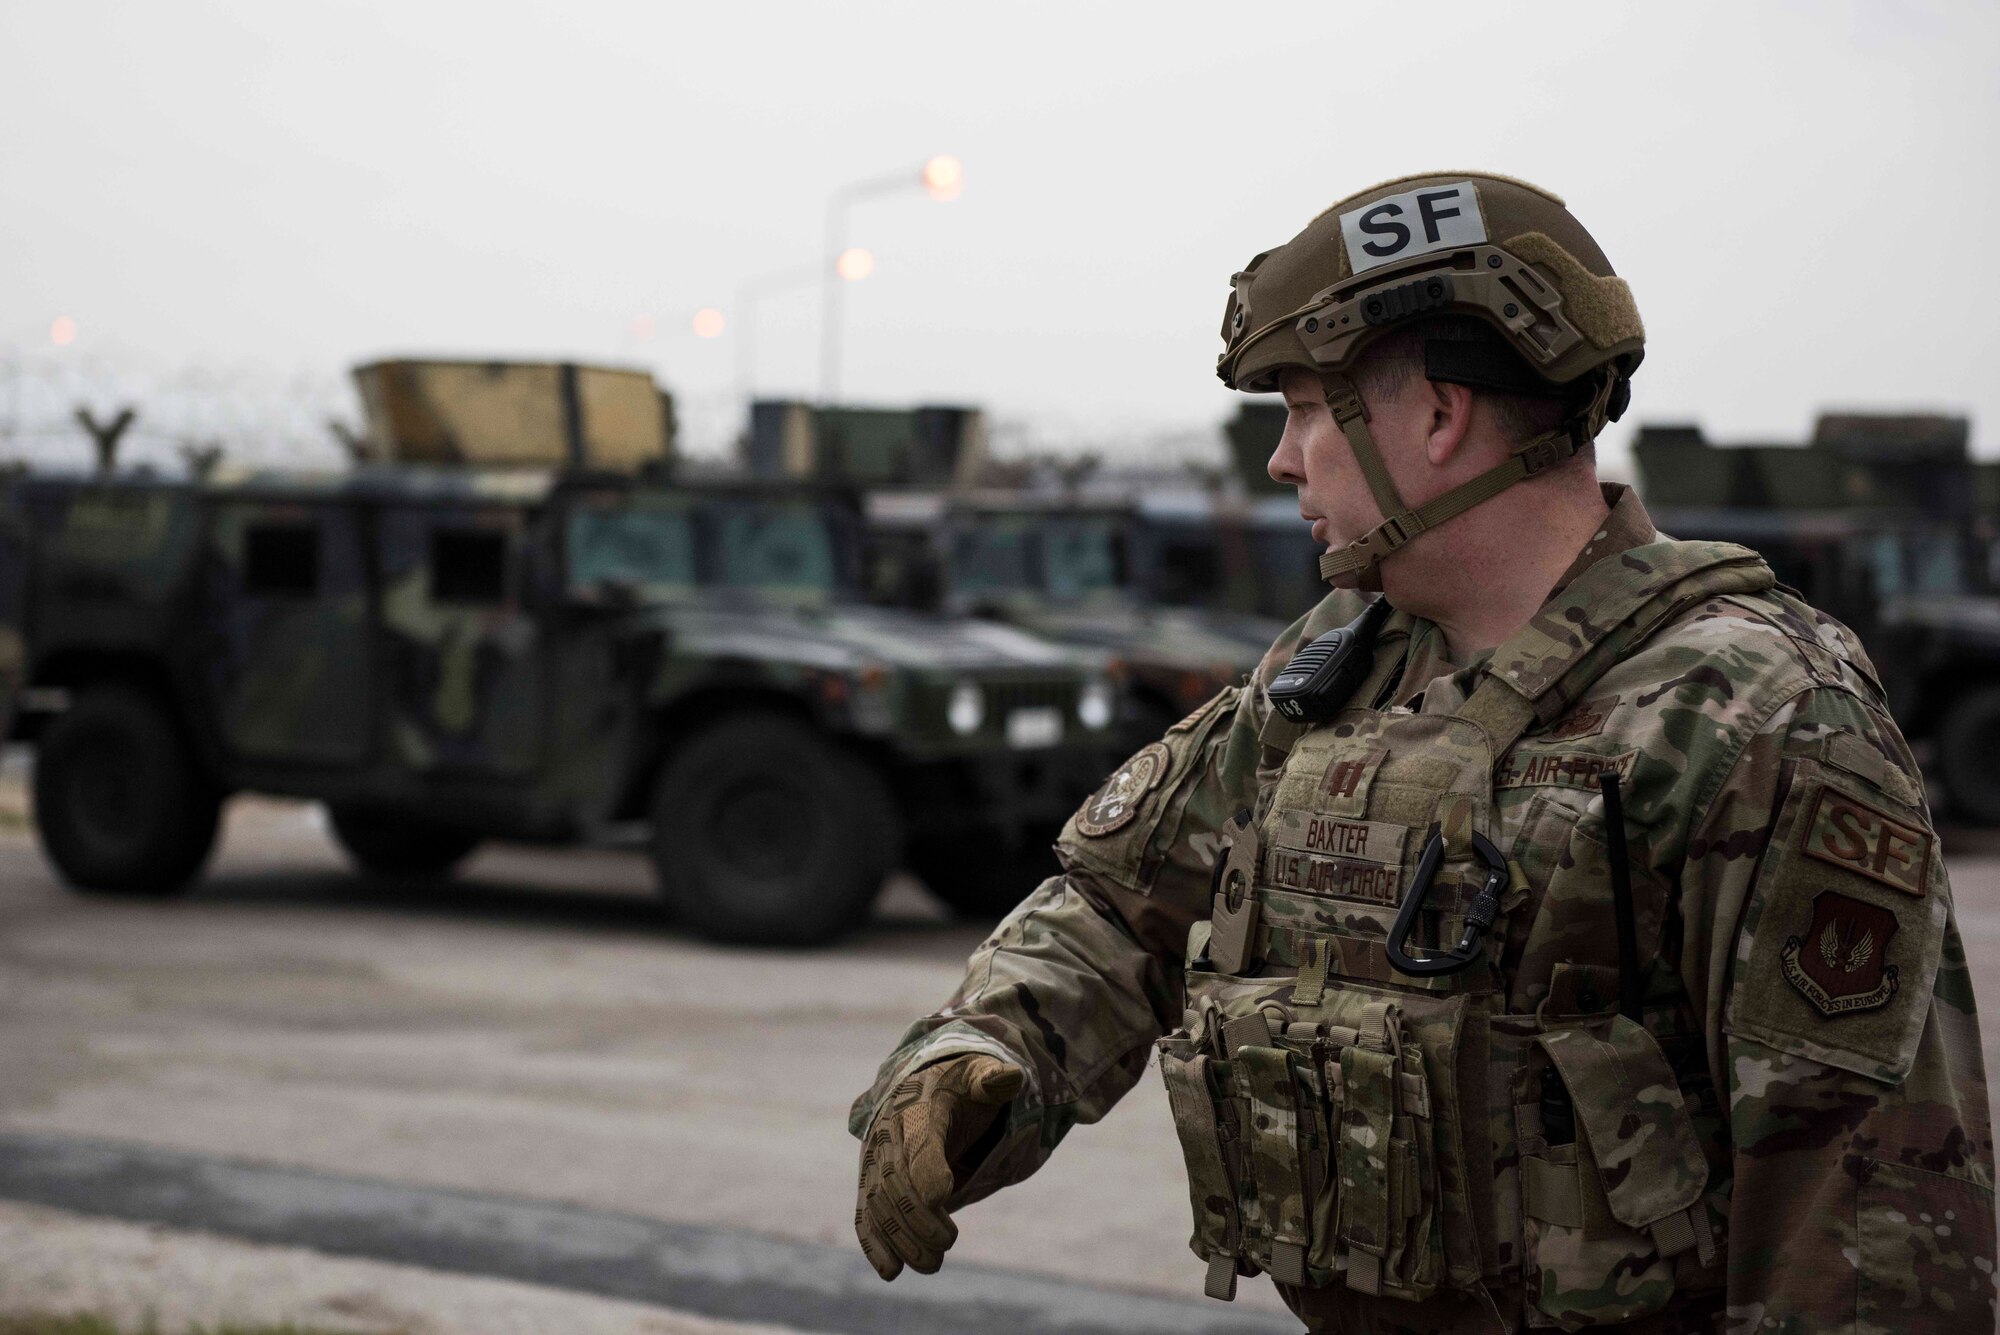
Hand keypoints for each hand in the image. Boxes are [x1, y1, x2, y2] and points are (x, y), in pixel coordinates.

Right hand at [853, 1052, 1024, 1279]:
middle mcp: (887, 1135)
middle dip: (917, 1216)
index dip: (927, 1168)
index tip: (944, 1197)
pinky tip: (891, 1272)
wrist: (923, 1089)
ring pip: (877, 1204)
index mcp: (915, 1106)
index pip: (917, 1140)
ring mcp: (874, 1161)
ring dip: (901, 1239)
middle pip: (894, 1180)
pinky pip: (865, 1216)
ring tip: (932, 1265)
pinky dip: (874, 1245)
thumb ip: (992, 1079)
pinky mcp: (871, 1184)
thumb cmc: (958, 1085)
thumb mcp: (978, 1074)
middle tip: (948, 1243)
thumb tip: (1011, 1078)